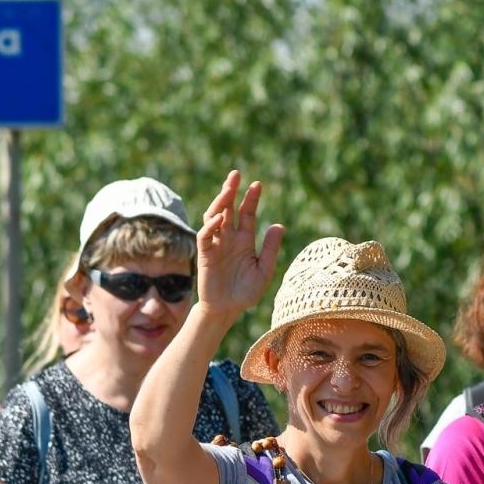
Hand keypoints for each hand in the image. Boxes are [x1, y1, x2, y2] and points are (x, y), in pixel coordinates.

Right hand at [196, 169, 285, 318]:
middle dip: (231, 191)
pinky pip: (205, 235)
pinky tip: (220, 219)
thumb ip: (270, 249)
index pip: (247, 213)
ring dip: (220, 202)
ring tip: (228, 190)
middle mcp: (229, 238)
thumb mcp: (264, 271)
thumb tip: (278, 225)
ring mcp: (216, 244)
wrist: (227, 310)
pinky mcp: (205, 254)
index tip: (257, 184)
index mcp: (245, 240)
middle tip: (236, 174)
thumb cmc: (246, 293)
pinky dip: (211, 226)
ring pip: (214, 216)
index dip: (251, 199)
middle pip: (228, 208)